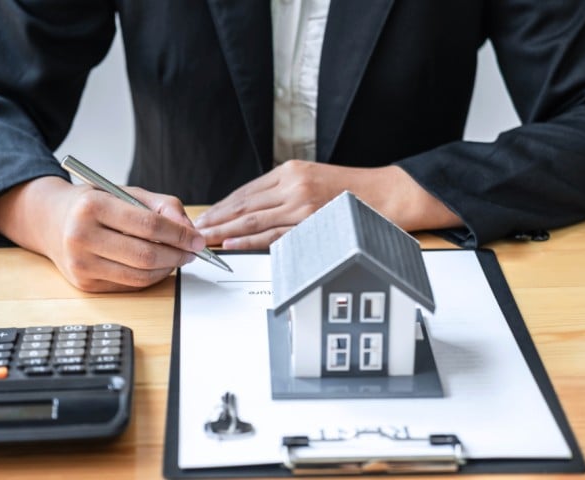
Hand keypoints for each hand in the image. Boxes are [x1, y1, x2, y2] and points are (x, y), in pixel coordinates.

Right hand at [0, 176, 204, 291]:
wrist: (53, 221)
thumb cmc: (96, 204)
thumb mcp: (128, 192)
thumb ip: (164, 206)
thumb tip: (190, 232)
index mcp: (92, 207)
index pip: (148, 225)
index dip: (179, 235)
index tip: (198, 240)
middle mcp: (81, 236)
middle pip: (145, 255)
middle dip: (177, 256)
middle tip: (192, 252)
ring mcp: (80, 264)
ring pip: (139, 276)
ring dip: (167, 269)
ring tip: (176, 258)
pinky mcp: (84, 284)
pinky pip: (129, 285)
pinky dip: (150, 278)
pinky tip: (156, 266)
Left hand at [194, 160, 461, 248]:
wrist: (387, 194)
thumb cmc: (352, 188)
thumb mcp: (315, 177)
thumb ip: (287, 188)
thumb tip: (258, 207)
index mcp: (292, 171)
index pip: (248, 190)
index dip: (224, 204)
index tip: (208, 213)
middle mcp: (293, 185)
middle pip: (245, 204)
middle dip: (218, 217)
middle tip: (197, 227)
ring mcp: (301, 205)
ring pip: (254, 219)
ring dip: (226, 229)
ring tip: (206, 237)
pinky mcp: (310, 224)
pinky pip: (273, 235)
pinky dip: (249, 240)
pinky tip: (232, 243)